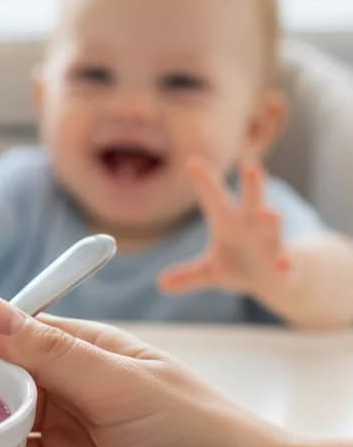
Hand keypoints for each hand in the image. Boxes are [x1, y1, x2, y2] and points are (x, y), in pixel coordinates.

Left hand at [158, 157, 290, 295]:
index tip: (191, 162)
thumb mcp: (210, 273)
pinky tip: (284, 265)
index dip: (204, 182)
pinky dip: (284, 264)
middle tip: (250, 165)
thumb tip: (160, 284)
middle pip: (251, 201)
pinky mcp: (284, 263)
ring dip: (271, 220)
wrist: (274, 280)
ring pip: (273, 226)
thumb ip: (188, 275)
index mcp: (229, 224)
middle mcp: (252, 227)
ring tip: (270, 214)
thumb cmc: (239, 266)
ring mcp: (270, 243)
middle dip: (252, 185)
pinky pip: (285, 263)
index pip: (213, 199)